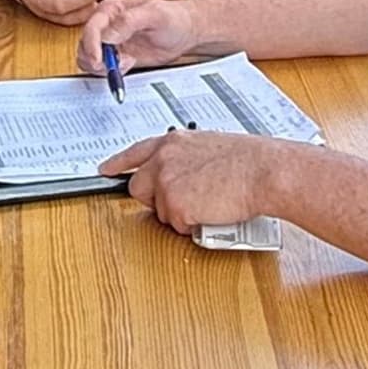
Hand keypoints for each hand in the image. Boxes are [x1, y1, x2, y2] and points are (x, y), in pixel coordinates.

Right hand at [79, 0, 229, 78]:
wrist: (186, 32)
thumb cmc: (173, 17)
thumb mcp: (154, 15)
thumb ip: (129, 21)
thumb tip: (107, 35)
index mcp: (111, 9)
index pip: (92, 27)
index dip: (91, 44)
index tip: (98, 58)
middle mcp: (107, 25)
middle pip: (85, 44)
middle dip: (94, 59)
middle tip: (112, 66)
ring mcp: (111, 42)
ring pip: (89, 58)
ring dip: (102, 67)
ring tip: (125, 63)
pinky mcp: (118, 57)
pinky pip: (102, 68)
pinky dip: (111, 72)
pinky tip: (128, 64)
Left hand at [99, 128, 280, 240]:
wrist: (262, 171)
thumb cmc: (246, 161)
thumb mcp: (208, 147)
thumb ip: (185, 158)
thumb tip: (181, 175)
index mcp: (172, 142)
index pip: (134, 152)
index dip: (118, 163)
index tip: (105, 170)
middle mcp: (163, 159)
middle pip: (137, 188)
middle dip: (155, 200)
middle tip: (182, 201)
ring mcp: (166, 183)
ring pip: (160, 211)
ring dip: (180, 213)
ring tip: (208, 201)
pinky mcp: (175, 206)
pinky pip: (177, 225)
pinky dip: (193, 225)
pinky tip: (211, 211)